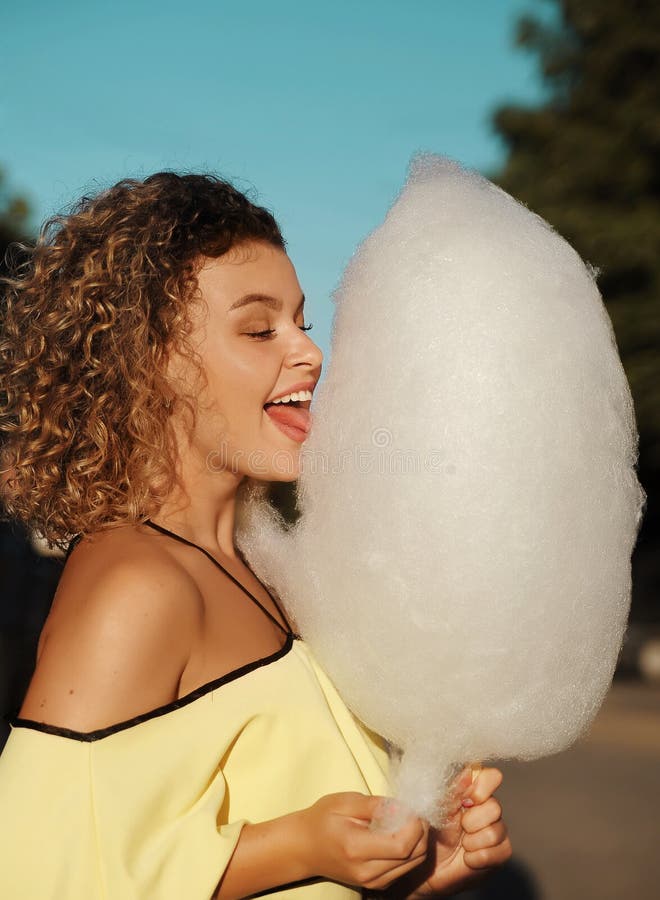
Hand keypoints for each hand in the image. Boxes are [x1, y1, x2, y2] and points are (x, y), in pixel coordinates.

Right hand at [297, 791, 429, 889]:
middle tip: (415, 813)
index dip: (415, 826)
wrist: (305, 847)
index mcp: (357, 848)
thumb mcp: (345, 802)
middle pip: (413, 857)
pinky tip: (401, 834)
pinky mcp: (376, 884)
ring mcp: (371, 881)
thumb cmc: (322, 819)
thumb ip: (375, 805)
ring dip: (419, 842)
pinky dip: (411, 852)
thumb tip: (402, 807)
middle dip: (421, 832)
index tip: (413, 809)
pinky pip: (404, 869)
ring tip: (408, 821)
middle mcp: (366, 871)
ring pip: (413, 864)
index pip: (402, 846)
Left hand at [396, 767, 511, 897]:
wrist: (426, 867)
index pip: (491, 777)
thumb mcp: (435, 807)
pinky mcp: (500, 853)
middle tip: (459, 828)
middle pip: (495, 806)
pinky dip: (479, 858)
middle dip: (472, 821)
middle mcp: (487, 807)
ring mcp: (496, 830)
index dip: (482, 788)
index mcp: (471, 790)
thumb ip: (452, 789)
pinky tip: (468, 859)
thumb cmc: (428, 831)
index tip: (466, 801)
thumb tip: (468, 771)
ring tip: (461, 845)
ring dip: (473, 842)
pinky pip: (501, 851)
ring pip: (497, 831)